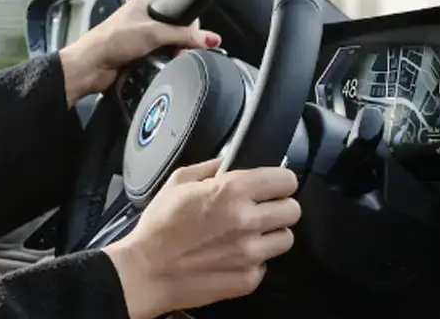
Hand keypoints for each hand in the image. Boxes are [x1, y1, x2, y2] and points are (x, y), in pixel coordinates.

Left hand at [57, 0, 221, 106]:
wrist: (90, 66)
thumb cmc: (109, 41)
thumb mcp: (153, 33)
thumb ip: (183, 35)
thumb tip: (209, 38)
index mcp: (146, 1)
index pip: (180, 11)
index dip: (190, 26)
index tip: (193, 39)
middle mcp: (144, 17)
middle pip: (177, 30)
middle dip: (181, 43)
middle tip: (180, 52)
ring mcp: (141, 37)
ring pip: (170, 46)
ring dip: (171, 55)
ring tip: (168, 60)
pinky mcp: (139, 55)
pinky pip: (161, 59)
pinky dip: (162, 64)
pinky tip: (159, 66)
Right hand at [103, 159, 301, 318]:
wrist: (146, 271)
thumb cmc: (158, 228)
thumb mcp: (178, 182)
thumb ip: (210, 167)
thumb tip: (229, 161)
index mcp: (232, 192)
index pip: (286, 180)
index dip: (280, 181)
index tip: (274, 185)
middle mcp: (246, 221)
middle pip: (293, 210)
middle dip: (279, 207)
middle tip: (261, 209)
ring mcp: (249, 253)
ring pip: (286, 239)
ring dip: (270, 235)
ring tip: (248, 235)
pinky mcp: (247, 279)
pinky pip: (265, 265)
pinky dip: (254, 261)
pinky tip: (233, 255)